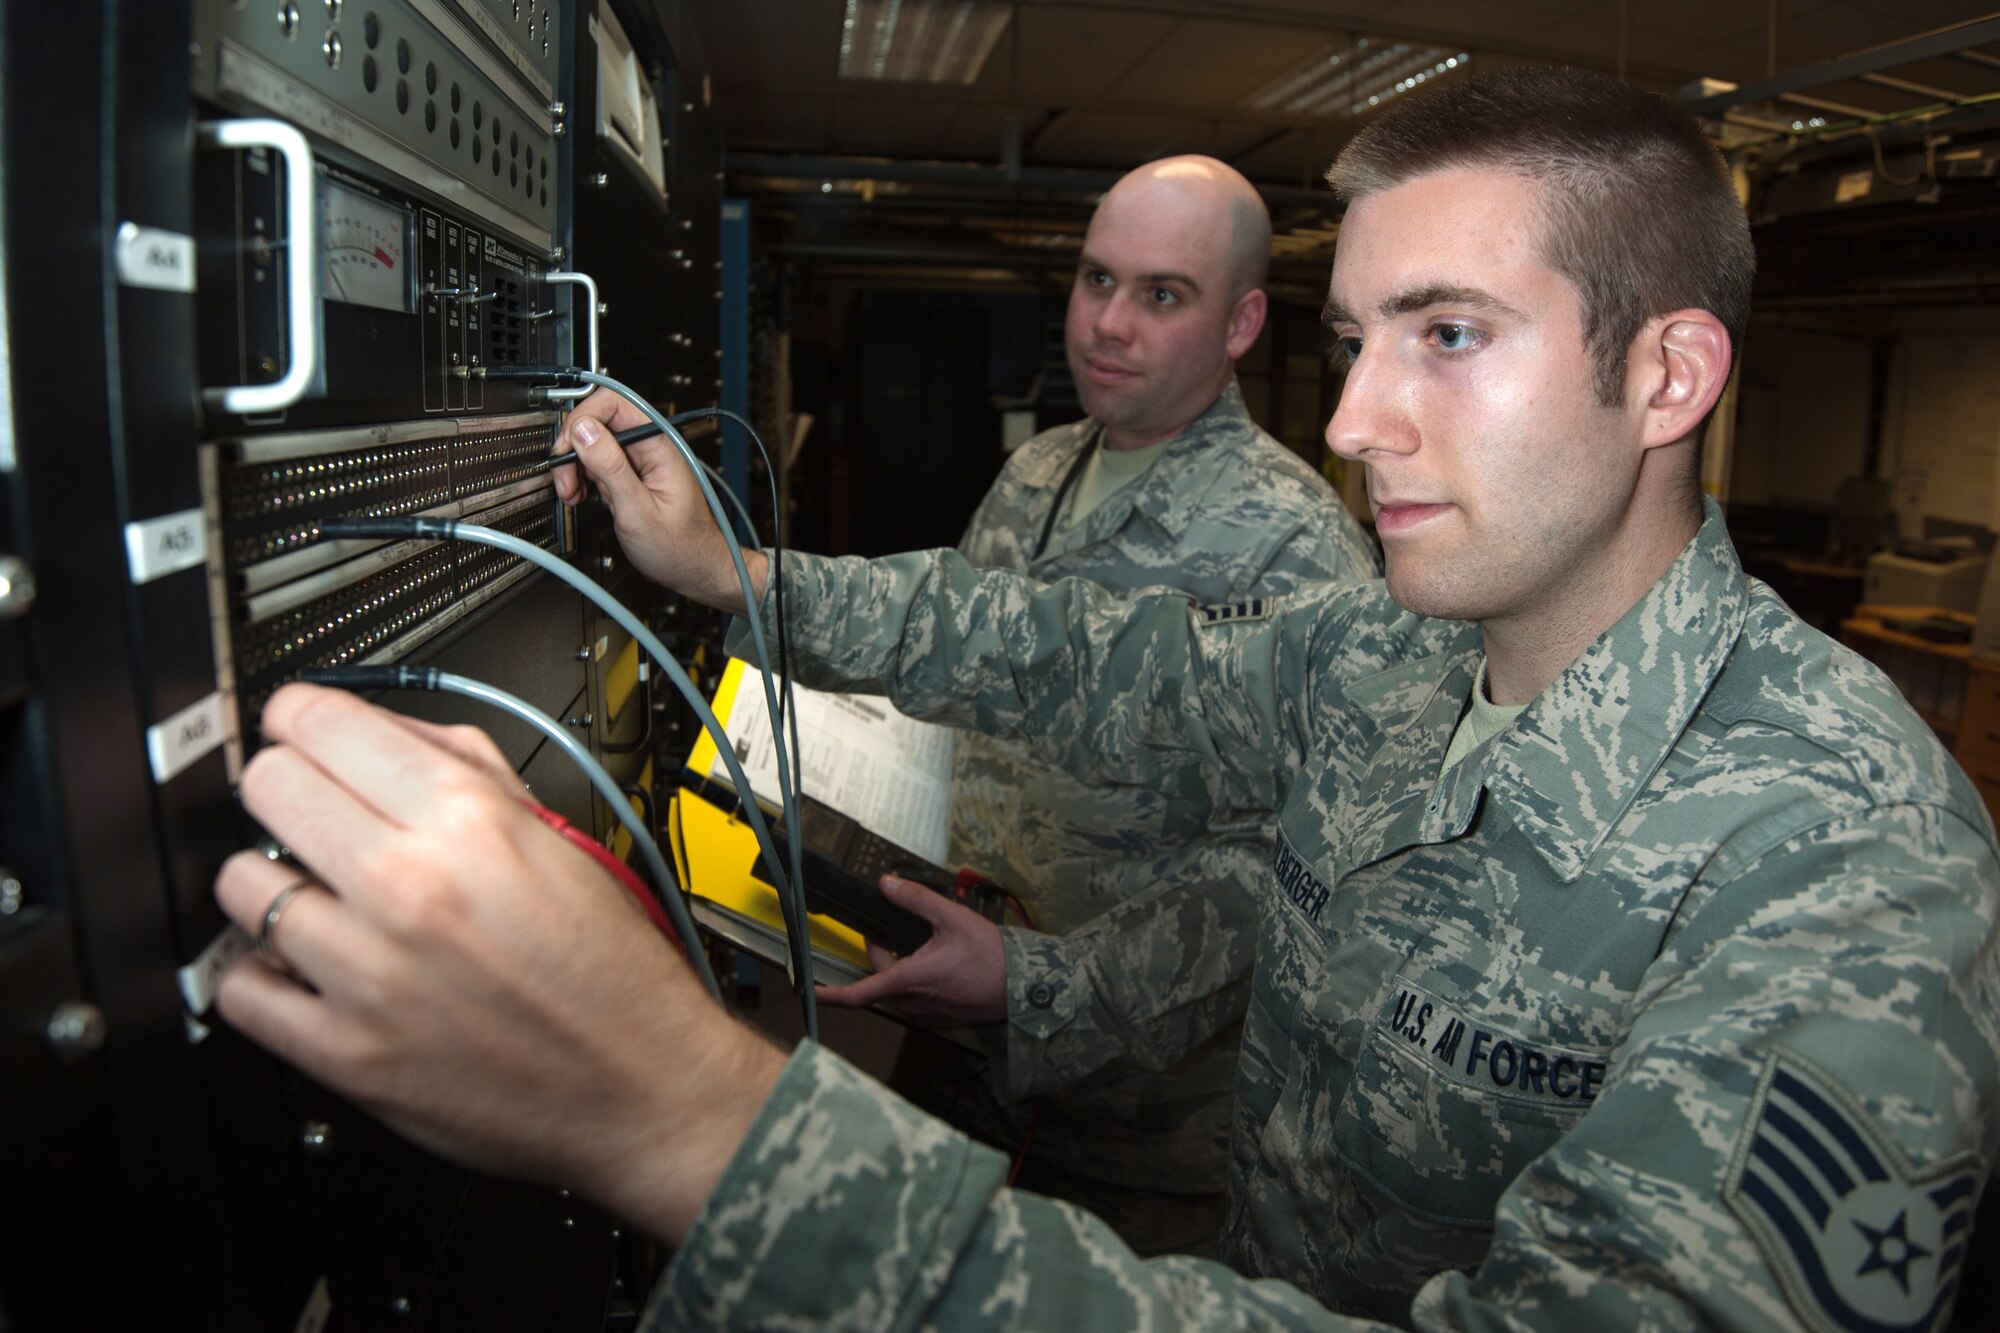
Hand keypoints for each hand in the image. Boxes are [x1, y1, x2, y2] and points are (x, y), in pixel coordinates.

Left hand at [213, 682, 784, 1243]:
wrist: (644, 1087)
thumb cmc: (613, 970)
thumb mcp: (562, 839)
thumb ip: (471, 770)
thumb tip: (386, 733)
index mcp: (468, 822)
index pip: (321, 723)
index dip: (302, 716)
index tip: (299, 727)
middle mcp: (410, 887)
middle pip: (267, 787)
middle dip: (285, 788)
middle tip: (310, 810)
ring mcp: (367, 973)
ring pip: (242, 885)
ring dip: (274, 884)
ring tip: (316, 899)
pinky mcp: (343, 1053)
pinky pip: (239, 989)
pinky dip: (262, 974)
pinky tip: (304, 967)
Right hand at [550, 387, 765, 612]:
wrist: (694, 570)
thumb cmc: (680, 548)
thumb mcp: (639, 512)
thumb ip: (611, 469)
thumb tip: (584, 431)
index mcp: (659, 447)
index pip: (614, 404)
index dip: (583, 420)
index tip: (567, 450)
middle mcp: (649, 447)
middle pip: (597, 421)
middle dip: (573, 448)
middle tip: (566, 481)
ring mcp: (637, 460)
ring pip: (592, 443)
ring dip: (574, 466)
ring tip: (574, 494)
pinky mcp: (627, 474)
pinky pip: (596, 463)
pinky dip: (581, 477)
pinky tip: (582, 495)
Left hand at [816, 877, 1008, 1027]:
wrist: (1022, 987)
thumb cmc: (991, 956)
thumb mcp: (952, 918)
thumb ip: (915, 899)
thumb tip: (887, 884)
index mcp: (909, 979)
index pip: (857, 993)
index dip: (829, 993)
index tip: (809, 990)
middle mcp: (912, 1003)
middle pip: (880, 978)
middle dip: (882, 954)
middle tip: (892, 932)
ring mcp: (925, 1015)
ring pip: (898, 989)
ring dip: (901, 969)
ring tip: (928, 950)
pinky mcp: (938, 1020)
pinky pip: (915, 1000)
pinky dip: (917, 982)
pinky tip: (941, 968)